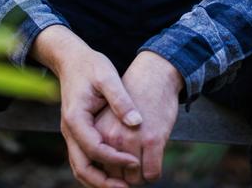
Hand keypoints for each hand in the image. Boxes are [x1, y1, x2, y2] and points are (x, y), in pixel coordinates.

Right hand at [30, 26, 142, 187]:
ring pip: (81, 168)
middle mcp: (69, 131)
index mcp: (76, 118)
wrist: (71, 59)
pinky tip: (116, 173)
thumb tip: (137, 123)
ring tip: (124, 186)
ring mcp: (72, 134)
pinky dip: (98, 172)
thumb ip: (121, 100)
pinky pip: (84, 160)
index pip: (95, 149)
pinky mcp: (78, 134)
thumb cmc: (91, 65)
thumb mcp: (108, 76)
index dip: (116, 158)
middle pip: (82, 168)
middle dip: (104, 183)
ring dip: (100, 182)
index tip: (136, 161)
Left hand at [94, 51, 182, 184]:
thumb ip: (103, 139)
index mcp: (99, 131)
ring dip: (140, 176)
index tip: (119, 174)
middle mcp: (113, 137)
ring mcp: (133, 139)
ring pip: (135, 179)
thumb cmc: (133, 96)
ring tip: (143, 162)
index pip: (96, 169)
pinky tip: (155, 160)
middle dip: (125, 176)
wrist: (154, 74)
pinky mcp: (153, 139)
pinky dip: (154, 173)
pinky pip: (152, 173)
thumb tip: (105, 172)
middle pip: (116, 178)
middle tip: (133, 164)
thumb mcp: (109, 115)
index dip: (108, 177)